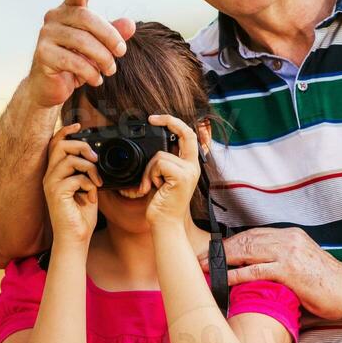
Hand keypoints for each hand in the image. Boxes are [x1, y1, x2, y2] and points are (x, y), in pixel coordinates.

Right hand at [24, 0, 136, 108]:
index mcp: (68, 11)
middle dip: (110, 37)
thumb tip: (130, 24)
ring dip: (103, 58)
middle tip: (122, 53)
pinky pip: (73, 61)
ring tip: (110, 70)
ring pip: (82, 42)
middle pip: (87, 19)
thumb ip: (114, 34)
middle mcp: (54, 18)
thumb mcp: (99, 48)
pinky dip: (90, 72)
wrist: (51, 87)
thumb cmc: (76, 62)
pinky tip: (96, 80)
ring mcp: (46, 34)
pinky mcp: (42, 54)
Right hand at [42, 122, 101, 248]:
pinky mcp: (56, 193)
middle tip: (95, 159)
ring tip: (96, 182)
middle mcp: (50, 176)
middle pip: (61, 146)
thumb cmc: (81, 216)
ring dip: (89, 169)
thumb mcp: (87, 188)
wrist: (75, 238)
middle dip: (82, 146)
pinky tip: (91, 197)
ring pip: (70, 160)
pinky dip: (89, 186)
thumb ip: (87, 172)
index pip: (55, 144)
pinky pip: (76, 178)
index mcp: (56, 173)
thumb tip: (95, 158)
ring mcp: (51, 184)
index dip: (65, 131)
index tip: (79, 125)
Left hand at [141, 114, 199, 230]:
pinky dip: (150, 176)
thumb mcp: (161, 179)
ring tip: (150, 185)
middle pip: (186, 133)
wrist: (165, 224)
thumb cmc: (161, 204)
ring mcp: (189, 171)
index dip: (175, 123)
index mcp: (189, 165)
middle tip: (151, 118)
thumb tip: (154, 148)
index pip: (189, 136)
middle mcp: (192, 167)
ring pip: (160, 155)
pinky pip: (159, 164)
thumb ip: (163, 163)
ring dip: (148, 171)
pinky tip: (152, 188)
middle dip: (168, 120)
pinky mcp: (182, 177)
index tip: (157, 118)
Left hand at [197, 227, 341, 318]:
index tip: (213, 251)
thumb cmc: (328, 281)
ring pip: (247, 252)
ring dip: (221, 260)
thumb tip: (260, 267)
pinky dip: (236, 274)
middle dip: (219, 250)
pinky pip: (256, 271)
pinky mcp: (290, 272)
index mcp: (290, 236)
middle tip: (199, 259)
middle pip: (245, 240)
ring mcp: (288, 254)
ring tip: (203, 268)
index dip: (230, 243)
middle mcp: (287, 240)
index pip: (252, 234)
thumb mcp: (304, 261)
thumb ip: (283, 259)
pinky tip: (222, 279)